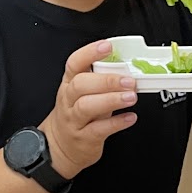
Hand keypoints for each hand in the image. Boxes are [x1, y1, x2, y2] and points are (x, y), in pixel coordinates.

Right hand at [40, 40, 138, 179]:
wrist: (60, 146)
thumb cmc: (76, 116)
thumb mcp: (82, 95)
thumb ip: (100, 81)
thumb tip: (126, 70)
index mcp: (69, 84)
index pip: (74, 64)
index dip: (89, 52)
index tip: (107, 46)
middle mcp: (69, 100)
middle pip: (81, 84)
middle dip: (106, 81)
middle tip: (128, 80)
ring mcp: (74, 119)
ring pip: (87, 106)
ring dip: (111, 100)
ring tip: (131, 97)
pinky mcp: (84, 138)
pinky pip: (99, 129)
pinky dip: (116, 123)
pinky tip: (130, 117)